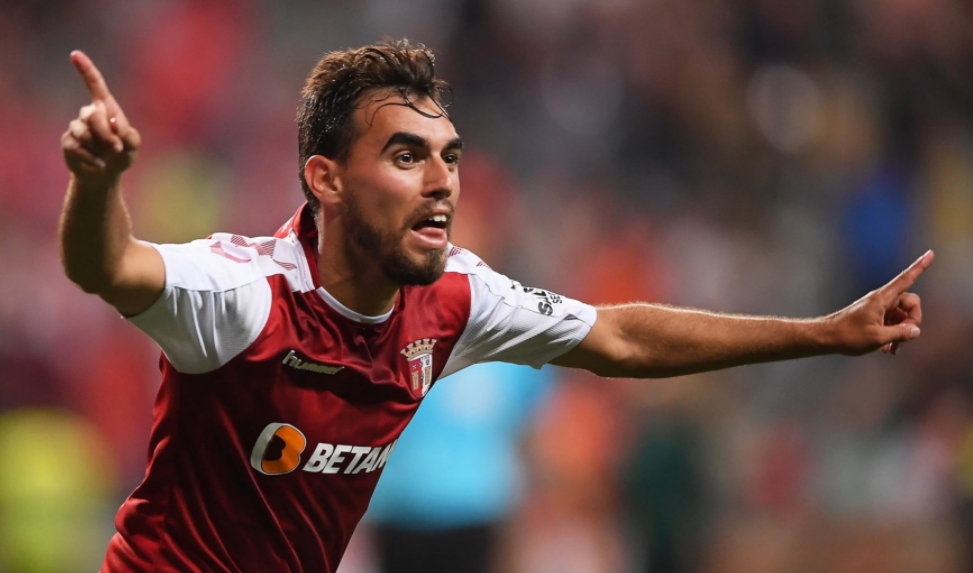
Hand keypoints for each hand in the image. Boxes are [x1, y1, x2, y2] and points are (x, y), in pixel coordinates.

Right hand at [61, 50, 139, 185]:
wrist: (105, 174)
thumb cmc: (122, 154)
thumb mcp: (133, 145)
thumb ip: (130, 135)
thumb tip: (115, 129)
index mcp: (105, 108)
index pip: (95, 84)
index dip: (86, 69)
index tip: (75, 54)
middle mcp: (88, 114)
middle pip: (92, 114)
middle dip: (106, 132)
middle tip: (116, 146)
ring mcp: (76, 127)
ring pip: (83, 132)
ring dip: (99, 146)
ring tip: (107, 156)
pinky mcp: (68, 142)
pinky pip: (78, 148)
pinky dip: (92, 159)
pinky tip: (99, 165)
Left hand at [825, 250, 933, 355]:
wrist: (826, 337)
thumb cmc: (848, 335)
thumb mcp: (878, 337)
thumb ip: (901, 333)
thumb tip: (915, 331)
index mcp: (882, 298)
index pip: (906, 279)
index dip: (920, 266)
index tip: (931, 253)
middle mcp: (882, 299)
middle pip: (910, 304)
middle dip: (912, 322)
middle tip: (903, 339)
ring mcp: (878, 307)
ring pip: (901, 316)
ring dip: (901, 332)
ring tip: (892, 349)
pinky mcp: (874, 316)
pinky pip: (892, 322)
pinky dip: (893, 334)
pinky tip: (887, 349)